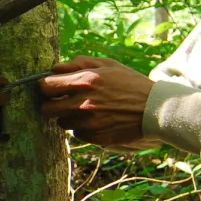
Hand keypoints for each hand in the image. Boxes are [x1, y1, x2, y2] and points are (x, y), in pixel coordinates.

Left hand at [39, 56, 154, 146]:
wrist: (154, 108)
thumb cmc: (130, 83)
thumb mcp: (107, 65)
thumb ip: (79, 63)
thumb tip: (56, 68)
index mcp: (84, 81)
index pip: (45, 87)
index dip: (46, 87)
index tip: (52, 88)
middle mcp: (83, 103)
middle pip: (47, 110)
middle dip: (53, 105)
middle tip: (64, 102)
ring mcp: (89, 123)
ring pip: (62, 123)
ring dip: (70, 117)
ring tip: (88, 111)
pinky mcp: (96, 137)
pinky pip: (78, 134)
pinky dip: (84, 129)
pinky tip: (99, 121)